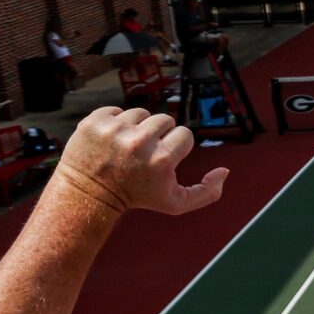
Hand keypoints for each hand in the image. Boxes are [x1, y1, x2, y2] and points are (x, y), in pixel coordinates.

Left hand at [56, 107, 226, 215]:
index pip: (184, 134)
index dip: (175, 147)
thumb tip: (225, 171)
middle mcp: (139, 142)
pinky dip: (114, 123)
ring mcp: (114, 130)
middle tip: (143, 155)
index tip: (160, 160)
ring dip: (136, 128)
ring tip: (125, 148)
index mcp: (162, 159)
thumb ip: (207, 192)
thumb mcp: (175, 203)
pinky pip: (115, 110)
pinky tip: (109, 141)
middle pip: (165, 120)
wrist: (87, 195)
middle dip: (157, 135)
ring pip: (140, 114)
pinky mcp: (94, 122)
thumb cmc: (136, 198)